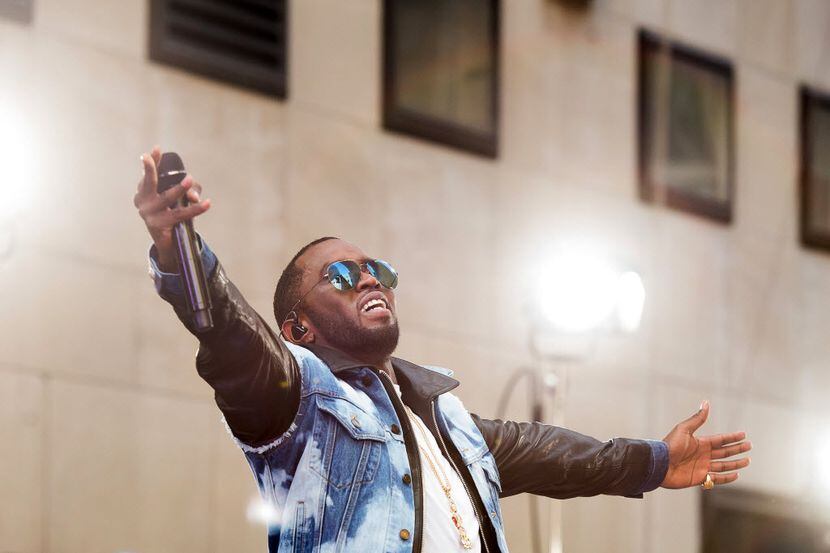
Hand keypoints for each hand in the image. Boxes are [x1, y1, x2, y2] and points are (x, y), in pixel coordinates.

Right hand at [133, 146, 210, 271]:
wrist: (167, 242)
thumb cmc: (171, 214)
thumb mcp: (179, 199)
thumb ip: (190, 191)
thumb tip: (194, 196)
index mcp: (143, 192)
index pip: (148, 174)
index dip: (152, 161)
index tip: (156, 149)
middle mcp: (142, 201)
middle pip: (148, 183)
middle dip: (150, 169)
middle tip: (147, 157)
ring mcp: (149, 213)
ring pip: (167, 197)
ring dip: (179, 188)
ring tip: (190, 179)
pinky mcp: (160, 224)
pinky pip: (181, 214)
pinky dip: (196, 209)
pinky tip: (207, 203)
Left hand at [660, 400, 751, 488]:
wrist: (660, 464)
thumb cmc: (670, 446)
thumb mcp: (684, 429)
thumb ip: (697, 418)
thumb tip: (706, 402)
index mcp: (700, 443)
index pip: (720, 440)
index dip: (732, 437)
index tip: (743, 434)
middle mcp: (703, 454)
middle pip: (724, 452)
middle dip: (737, 449)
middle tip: (749, 446)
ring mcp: (702, 466)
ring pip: (724, 465)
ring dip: (735, 463)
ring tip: (747, 461)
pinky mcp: (699, 478)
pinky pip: (717, 478)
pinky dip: (727, 477)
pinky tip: (736, 474)